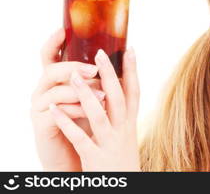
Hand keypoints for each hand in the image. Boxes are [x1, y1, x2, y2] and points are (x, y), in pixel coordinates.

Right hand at [31, 28, 105, 170]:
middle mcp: (45, 89)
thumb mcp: (96, 97)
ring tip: (102, 95)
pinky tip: (89, 112)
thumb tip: (127, 52)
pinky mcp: (42, 125)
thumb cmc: (88, 122)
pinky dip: (75, 111)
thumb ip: (102, 77)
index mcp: (58, 79)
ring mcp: (41, 107)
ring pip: (54, 91)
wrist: (76, 154)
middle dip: (75, 67)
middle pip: (53, 69)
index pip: (50, 54)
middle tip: (96, 69)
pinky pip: (56, 114)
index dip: (54, 41)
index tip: (64, 29)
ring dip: (80, 91)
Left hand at [49, 47, 140, 170]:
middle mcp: (123, 131)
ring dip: (85, 94)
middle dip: (109, 74)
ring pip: (99, 115)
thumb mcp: (126, 136)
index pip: (134, 93)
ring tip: (72, 76)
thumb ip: (120, 116)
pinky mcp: (95, 158)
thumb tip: (109, 93)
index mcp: (130, 124)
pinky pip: (79, 138)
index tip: (131, 50)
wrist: (124, 188)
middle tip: (100, 52)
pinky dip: (67, 123)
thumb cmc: (121, 161)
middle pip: (118, 98)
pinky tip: (54, 111)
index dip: (133, 71)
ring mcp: (110, 144)